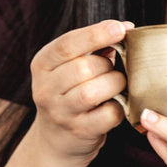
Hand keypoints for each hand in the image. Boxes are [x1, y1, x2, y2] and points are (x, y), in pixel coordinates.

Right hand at [28, 20, 132, 164]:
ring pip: (93, 92)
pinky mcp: (79, 131)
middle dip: (107, 65)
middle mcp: (45, 89)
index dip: (96, 34)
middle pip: (84, 68)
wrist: (56, 138)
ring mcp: (61, 113)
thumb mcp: (69, 67)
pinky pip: (108, 114)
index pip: (67, 44)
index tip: (120, 28)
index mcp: (42, 64)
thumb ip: (92, 47)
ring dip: (115, 84)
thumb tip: (124, 28)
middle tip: (112, 68)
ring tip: (117, 84)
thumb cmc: (69, 92)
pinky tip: (116, 104)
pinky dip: (120, 107)